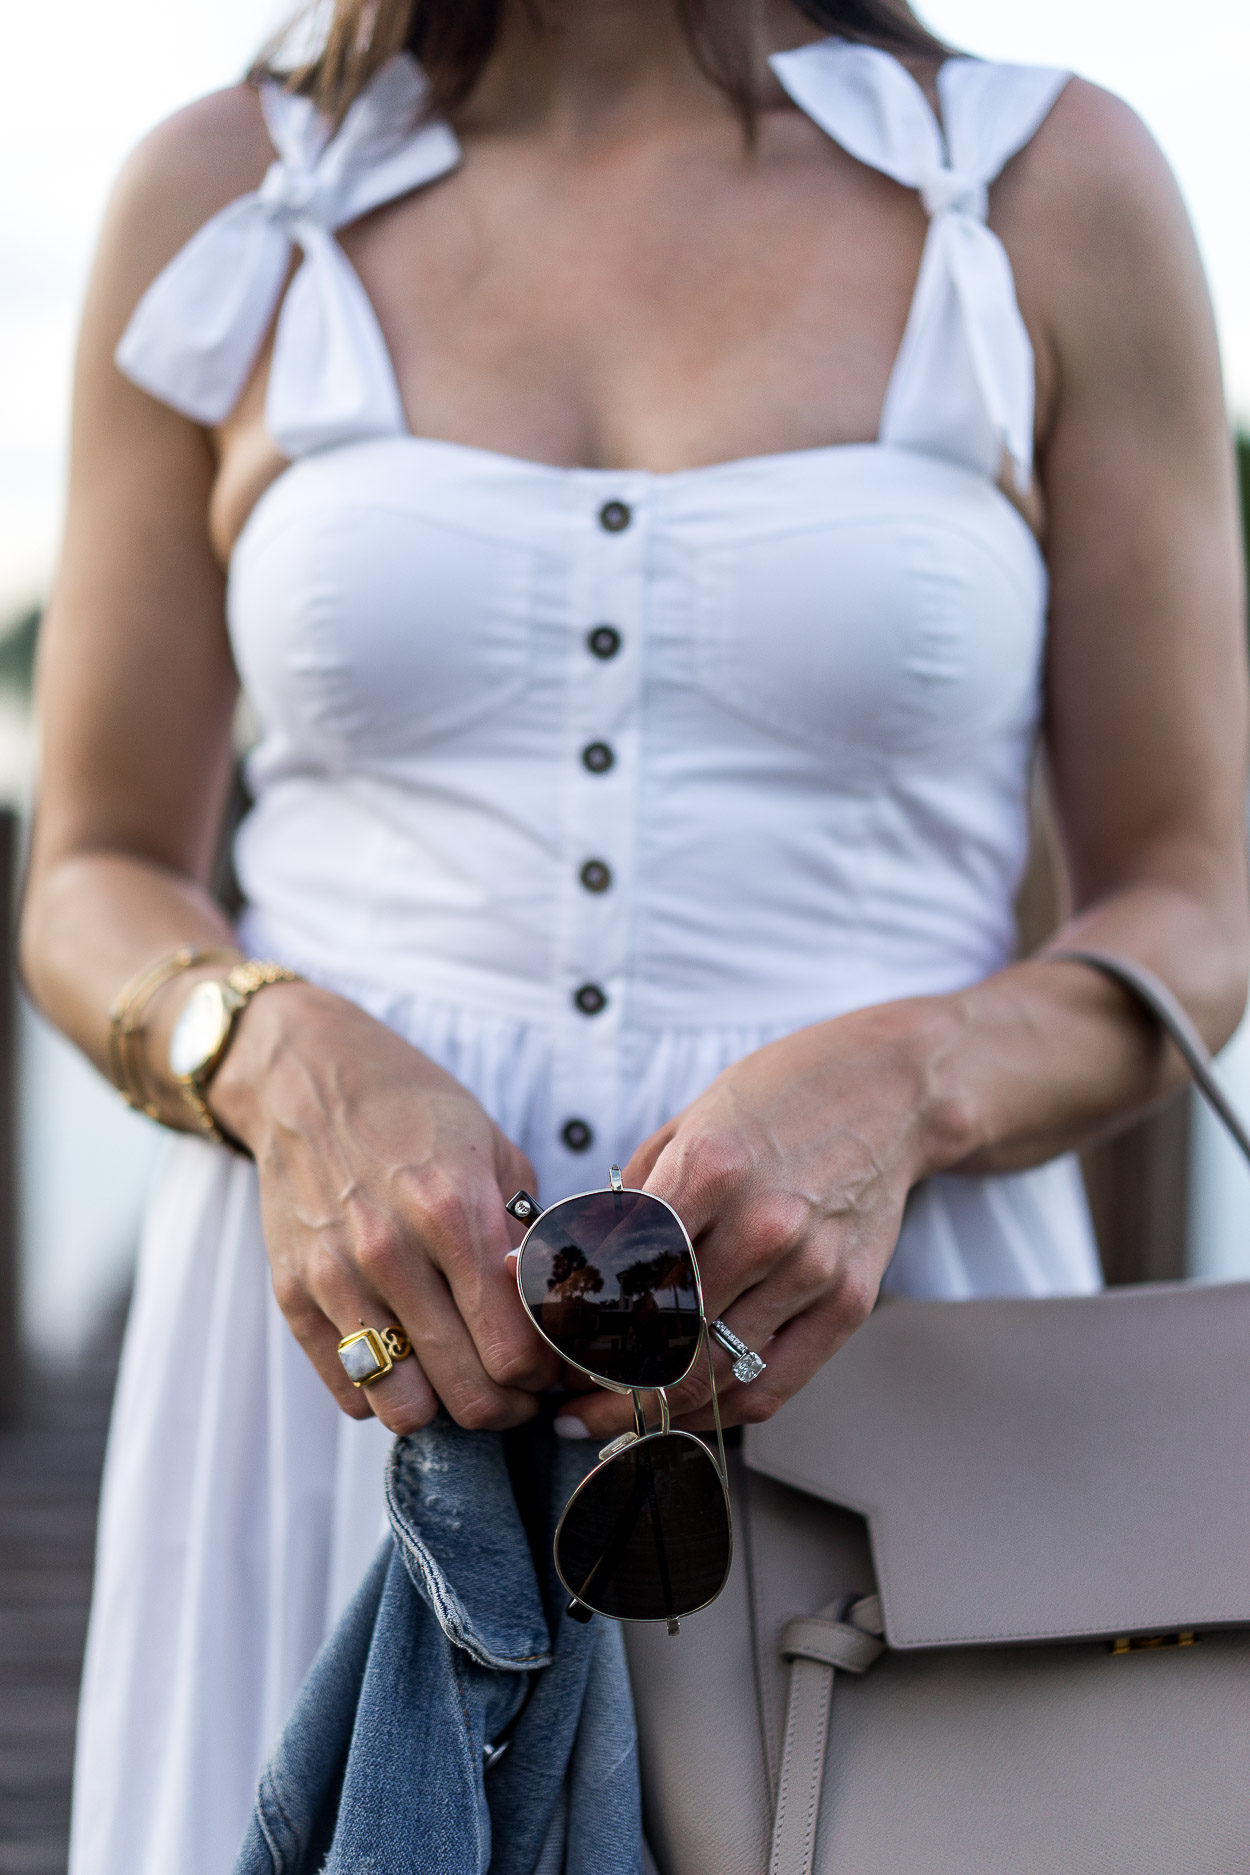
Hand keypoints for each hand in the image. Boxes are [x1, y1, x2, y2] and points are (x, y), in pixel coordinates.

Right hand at [209, 981, 559, 1434]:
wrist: (310, 1077)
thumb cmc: (414, 1110)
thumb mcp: (494, 1153)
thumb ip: (527, 1236)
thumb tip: (560, 1317)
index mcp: (454, 1213)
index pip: (514, 1350)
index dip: (545, 1376)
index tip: (551, 1369)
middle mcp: (391, 1253)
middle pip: (467, 1394)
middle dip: (507, 1407)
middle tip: (517, 1392)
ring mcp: (335, 1278)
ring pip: (405, 1409)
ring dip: (443, 1409)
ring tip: (459, 1381)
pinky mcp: (293, 1294)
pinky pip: (349, 1391)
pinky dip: (385, 1393)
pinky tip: (408, 1360)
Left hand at [553, 999, 957, 1440]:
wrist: (892, 1089)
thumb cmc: (779, 1099)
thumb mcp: (688, 1124)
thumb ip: (630, 1200)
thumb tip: (558, 1265)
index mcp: (710, 1169)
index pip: (619, 1277)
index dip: (572, 1328)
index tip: (545, 1349)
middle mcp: (764, 1226)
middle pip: (660, 1339)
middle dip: (601, 1382)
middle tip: (566, 1398)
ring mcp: (812, 1270)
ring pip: (711, 1375)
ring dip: (650, 1407)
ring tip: (608, 1417)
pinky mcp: (850, 1303)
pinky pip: (771, 1386)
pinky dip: (718, 1410)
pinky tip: (681, 1410)